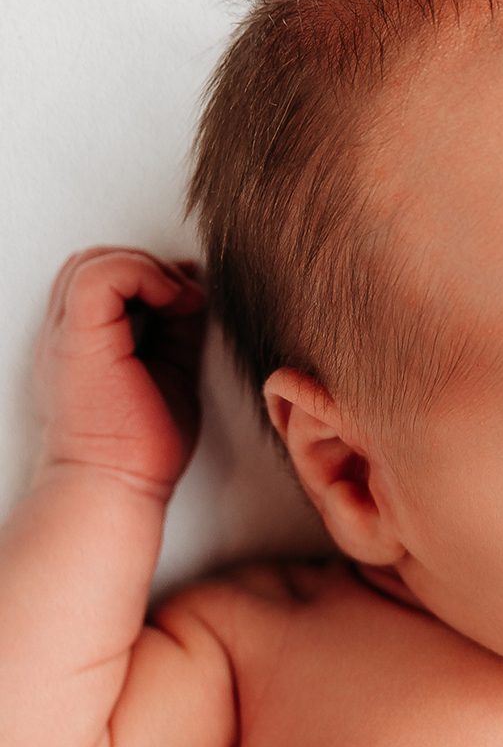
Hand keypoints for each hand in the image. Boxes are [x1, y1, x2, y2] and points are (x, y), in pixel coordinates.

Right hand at [33, 247, 208, 497]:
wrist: (114, 486)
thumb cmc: (139, 450)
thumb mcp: (171, 370)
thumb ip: (176, 328)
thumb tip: (192, 287)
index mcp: (83, 342)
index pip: (103, 279)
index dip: (148, 275)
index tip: (188, 301)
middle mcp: (65, 333)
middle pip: (93, 261)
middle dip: (145, 267)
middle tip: (184, 300)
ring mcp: (66, 334)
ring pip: (93, 260)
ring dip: (146, 268)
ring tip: (180, 302)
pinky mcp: (78, 339)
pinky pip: (101, 275)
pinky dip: (144, 274)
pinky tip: (175, 302)